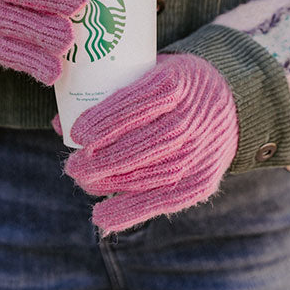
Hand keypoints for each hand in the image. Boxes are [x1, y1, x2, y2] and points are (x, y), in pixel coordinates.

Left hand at [63, 54, 238, 233]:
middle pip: (143, 144)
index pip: (138, 103)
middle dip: (102, 160)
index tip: (78, 134)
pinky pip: (164, 201)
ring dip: (110, 184)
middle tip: (72, 165)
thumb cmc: (171, 84)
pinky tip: (101, 217)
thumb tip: (59, 123)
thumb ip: (106, 94)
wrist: (229, 101)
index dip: (106, 120)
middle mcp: (191, 118)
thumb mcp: (146, 72)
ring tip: (83, 181)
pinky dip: (130, 212)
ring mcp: (199, 151)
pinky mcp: (202, 180)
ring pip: (150, 175)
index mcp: (175, 82)